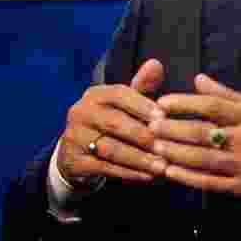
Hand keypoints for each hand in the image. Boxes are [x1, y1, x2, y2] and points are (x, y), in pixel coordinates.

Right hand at [56, 59, 168, 185]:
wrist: (76, 153)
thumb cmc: (109, 123)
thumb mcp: (123, 104)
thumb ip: (141, 86)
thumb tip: (156, 64)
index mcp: (95, 94)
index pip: (119, 94)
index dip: (142, 105)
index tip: (164, 117)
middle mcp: (81, 112)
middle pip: (115, 122)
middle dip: (142, 134)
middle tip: (166, 145)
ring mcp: (75, 137)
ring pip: (111, 148)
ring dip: (139, 158)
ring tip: (161, 166)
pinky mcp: (75, 161)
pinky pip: (105, 168)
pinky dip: (128, 172)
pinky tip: (147, 176)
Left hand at [151, 74, 240, 202]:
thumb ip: (227, 95)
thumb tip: (199, 79)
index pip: (212, 106)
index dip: (185, 103)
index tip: (163, 102)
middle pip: (203, 132)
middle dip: (173, 129)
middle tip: (151, 125)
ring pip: (203, 158)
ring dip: (176, 153)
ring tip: (155, 147)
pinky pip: (211, 183)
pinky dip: (189, 178)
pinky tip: (171, 173)